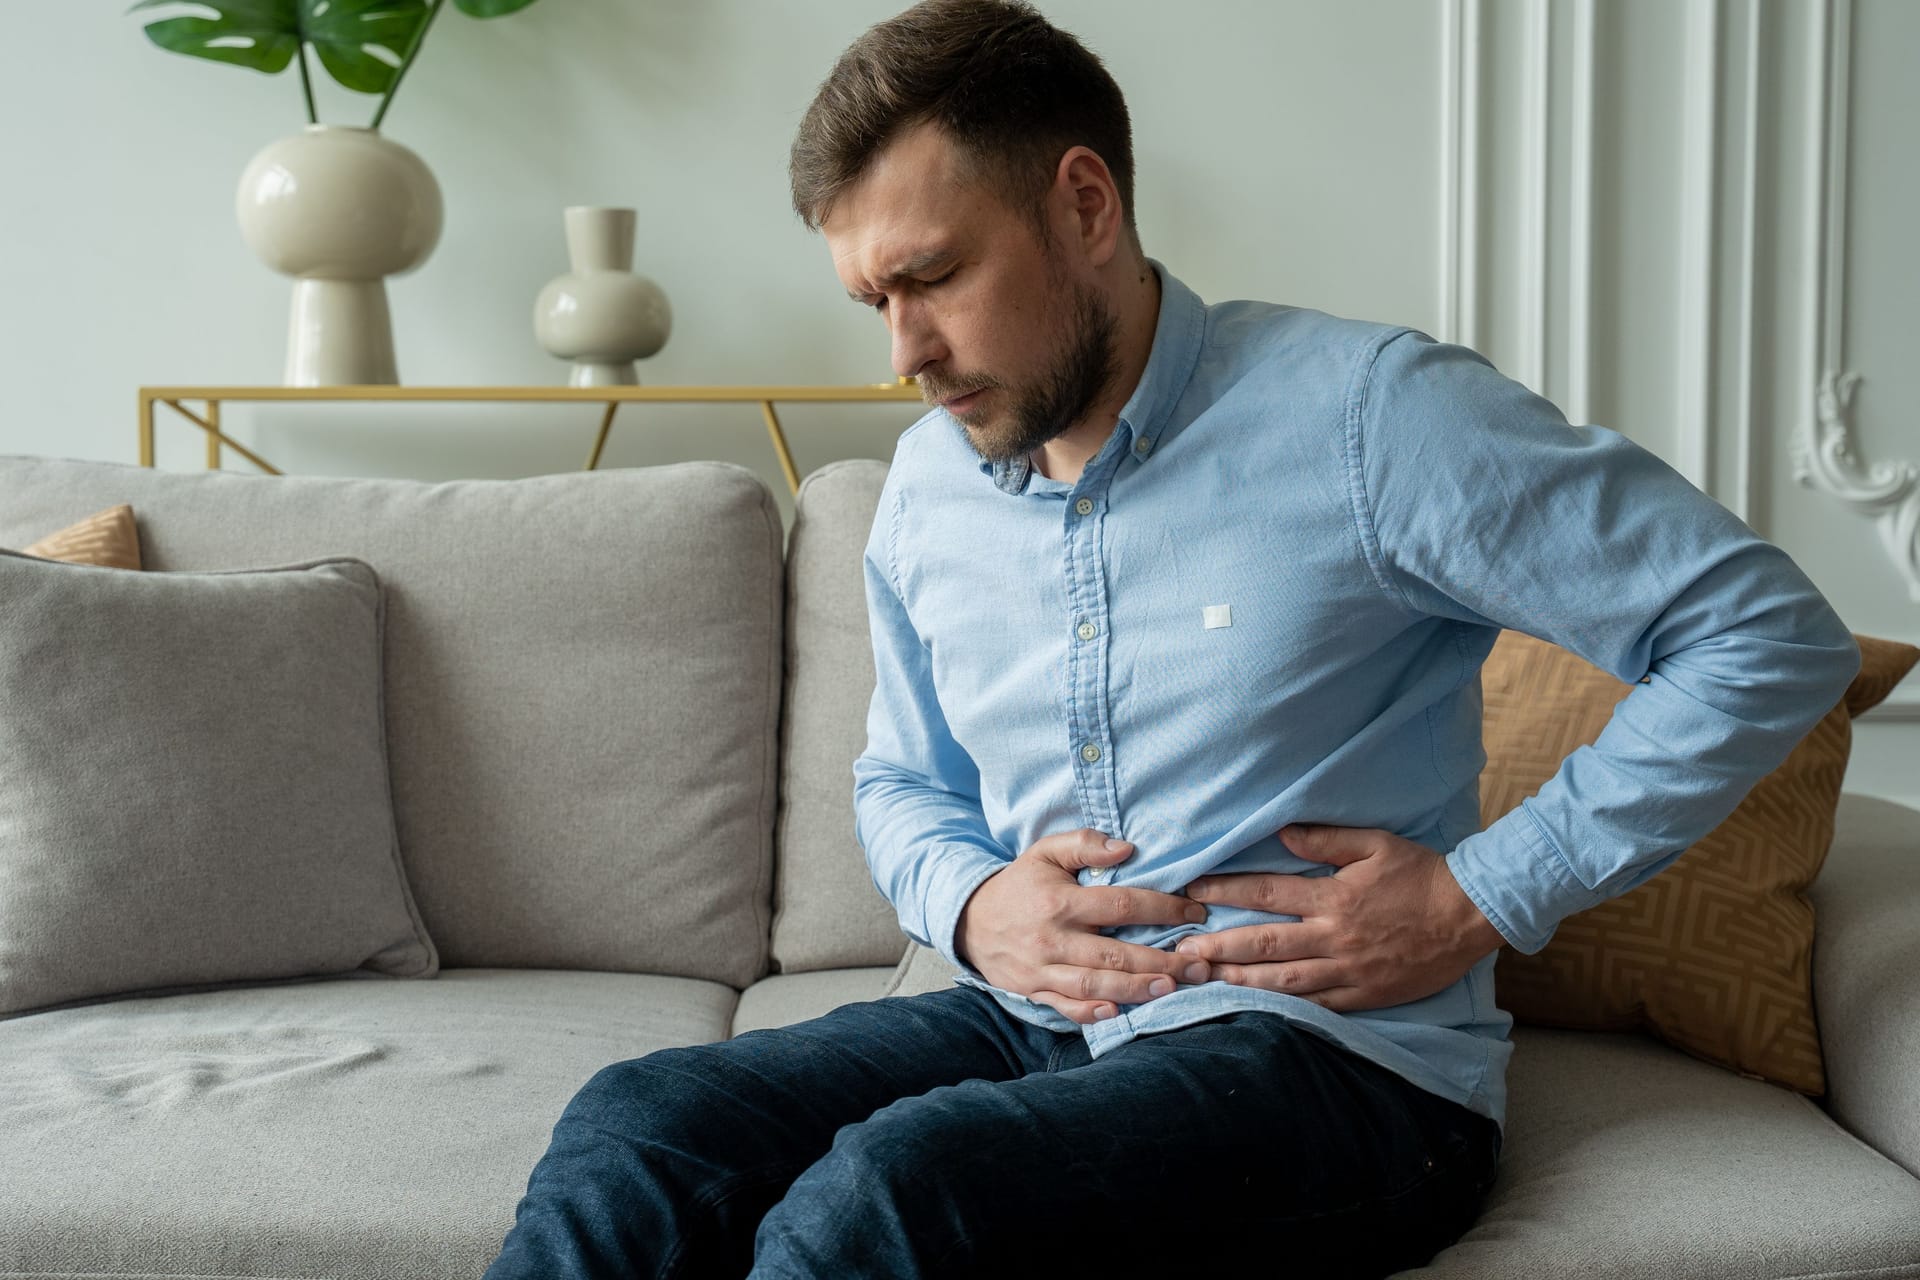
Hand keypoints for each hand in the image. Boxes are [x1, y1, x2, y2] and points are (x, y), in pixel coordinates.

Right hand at [956, 828, 1211, 1024]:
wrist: (970, 920)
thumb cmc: (1020, 884)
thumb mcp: (1045, 852)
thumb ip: (1084, 844)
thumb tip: (1126, 848)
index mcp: (1059, 901)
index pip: (1120, 905)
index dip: (1161, 909)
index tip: (1195, 912)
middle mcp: (1052, 938)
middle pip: (1114, 953)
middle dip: (1161, 961)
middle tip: (1200, 964)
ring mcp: (1042, 969)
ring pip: (1094, 984)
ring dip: (1135, 989)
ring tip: (1172, 988)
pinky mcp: (1034, 991)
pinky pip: (1065, 1007)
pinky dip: (1090, 1012)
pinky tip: (1117, 1011)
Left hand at [1175, 824, 1505, 1012]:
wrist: (1470, 915)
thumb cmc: (1422, 875)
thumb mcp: (1376, 844)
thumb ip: (1326, 838)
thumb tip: (1281, 832)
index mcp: (1333, 896)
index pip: (1267, 892)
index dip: (1226, 890)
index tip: (1193, 891)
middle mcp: (1334, 936)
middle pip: (1264, 943)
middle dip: (1219, 947)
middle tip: (1181, 952)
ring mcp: (1348, 970)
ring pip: (1283, 981)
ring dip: (1240, 981)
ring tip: (1205, 981)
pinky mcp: (1364, 995)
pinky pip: (1317, 1006)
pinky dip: (1283, 1010)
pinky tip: (1257, 1010)